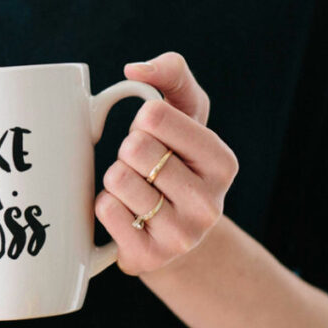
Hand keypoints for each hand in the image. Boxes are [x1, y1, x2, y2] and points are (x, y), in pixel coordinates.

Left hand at [94, 52, 239, 275]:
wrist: (173, 234)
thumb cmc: (175, 161)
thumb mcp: (185, 113)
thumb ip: (171, 74)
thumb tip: (134, 70)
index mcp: (222, 162)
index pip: (154, 116)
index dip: (142, 121)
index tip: (155, 137)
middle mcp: (210, 203)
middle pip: (134, 148)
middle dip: (127, 152)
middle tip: (143, 168)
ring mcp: (181, 236)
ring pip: (117, 179)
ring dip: (115, 180)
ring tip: (136, 192)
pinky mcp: (150, 257)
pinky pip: (105, 210)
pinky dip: (105, 205)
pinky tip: (126, 214)